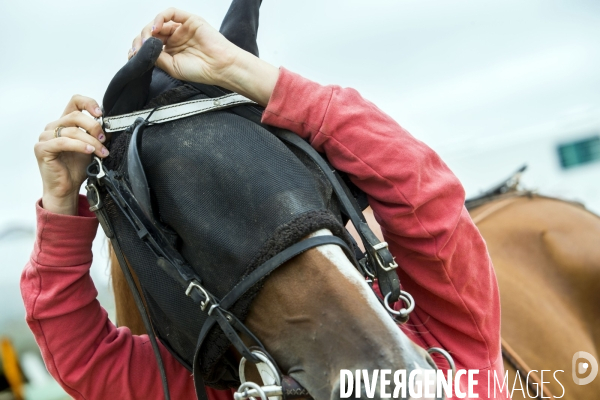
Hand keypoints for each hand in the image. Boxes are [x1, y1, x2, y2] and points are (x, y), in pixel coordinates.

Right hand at [35, 95, 108, 214]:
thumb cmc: (76, 168)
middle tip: (104, 140)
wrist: (66, 187)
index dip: (89, 103)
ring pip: (72, 130)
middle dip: (94, 127)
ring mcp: (45, 136)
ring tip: (102, 152)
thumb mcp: (92, 147)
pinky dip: (80, 146)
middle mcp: (53, 126)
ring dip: (91, 141)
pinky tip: (90, 151)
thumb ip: (98, 135)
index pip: (75, 102)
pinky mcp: (42, 148)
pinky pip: (63, 142)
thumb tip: (111, 127)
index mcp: (65, 122)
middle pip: (76, 116)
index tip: (101, 114)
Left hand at [130, 8, 238, 86]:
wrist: (220, 67)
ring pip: (159, 22)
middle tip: (138, 48)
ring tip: (147, 39)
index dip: (139, 48)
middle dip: (141, 40)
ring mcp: (182, 28)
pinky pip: (171, 13)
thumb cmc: (201, 70)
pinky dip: (160, 18)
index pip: (150, 44)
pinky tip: (155, 28)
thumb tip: (142, 50)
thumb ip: (157, 57)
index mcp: (171, 51)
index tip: (133, 55)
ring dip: (148, 30)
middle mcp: (175, 38)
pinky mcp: (189, 20)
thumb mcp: (172, 67)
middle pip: (151, 33)